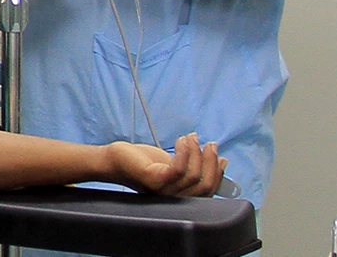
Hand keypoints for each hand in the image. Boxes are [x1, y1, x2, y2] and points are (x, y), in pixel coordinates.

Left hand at [105, 133, 224, 196]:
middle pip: (204, 186)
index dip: (218, 174)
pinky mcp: (154, 181)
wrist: (115, 160)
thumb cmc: (144, 162)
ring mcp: (163, 191)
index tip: (220, 157)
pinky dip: (185, 152)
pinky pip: (178, 169)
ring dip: (196, 152)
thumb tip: (217, 159)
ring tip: (191, 137)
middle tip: (210, 144)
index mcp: (180, 196)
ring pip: (193, 176)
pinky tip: (182, 140)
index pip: (207, 192)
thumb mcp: (173, 164)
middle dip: (211, 162)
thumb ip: (191, 166)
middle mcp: (173, 199)